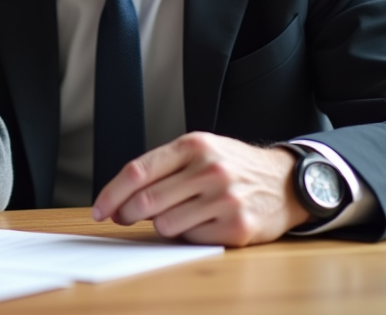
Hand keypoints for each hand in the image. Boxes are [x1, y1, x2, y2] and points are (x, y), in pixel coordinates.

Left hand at [91, 132, 309, 245]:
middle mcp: (209, 169)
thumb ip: (163, 168)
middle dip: (126, 214)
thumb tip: (122, 199)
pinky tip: (203, 223)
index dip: (112, 193)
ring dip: (162, 225)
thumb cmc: (233, 166)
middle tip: (123, 217)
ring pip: (165, 224)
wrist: (285, 182)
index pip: (138, 171)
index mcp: (193, 146)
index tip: (99, 209)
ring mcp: (225, 199)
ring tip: (178, 214)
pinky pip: (192, 239)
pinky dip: (189, 235)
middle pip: (146, 201)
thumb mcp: (200, 151)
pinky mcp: (237, 227)